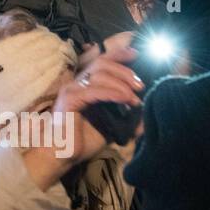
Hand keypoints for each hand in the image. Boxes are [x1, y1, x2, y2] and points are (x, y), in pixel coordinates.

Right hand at [23, 36, 141, 184]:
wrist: (62, 154)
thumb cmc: (83, 140)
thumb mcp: (111, 124)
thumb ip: (125, 116)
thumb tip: (146, 113)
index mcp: (85, 85)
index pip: (101, 60)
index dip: (119, 54)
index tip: (136, 55)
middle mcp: (76, 83)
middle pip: (103, 63)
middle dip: (125, 71)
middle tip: (140, 86)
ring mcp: (72, 89)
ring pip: (100, 74)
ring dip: (122, 83)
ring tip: (134, 98)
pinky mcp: (70, 99)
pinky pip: (95, 90)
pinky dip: (113, 92)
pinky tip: (125, 99)